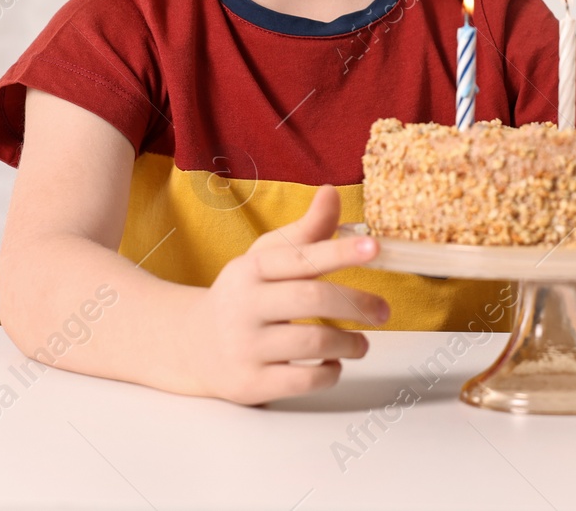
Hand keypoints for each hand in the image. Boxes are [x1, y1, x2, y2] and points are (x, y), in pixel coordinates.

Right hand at [179, 184, 390, 404]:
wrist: (192, 346)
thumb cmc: (244, 296)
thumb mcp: (266, 259)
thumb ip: (305, 231)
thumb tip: (332, 193)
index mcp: (251, 269)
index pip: (301, 256)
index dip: (341, 250)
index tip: (375, 247)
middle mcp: (245, 305)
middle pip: (312, 298)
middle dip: (357, 304)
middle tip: (383, 311)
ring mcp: (245, 347)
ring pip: (314, 344)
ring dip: (350, 343)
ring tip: (361, 343)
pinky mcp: (250, 383)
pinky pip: (304, 381)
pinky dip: (330, 372)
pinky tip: (333, 363)